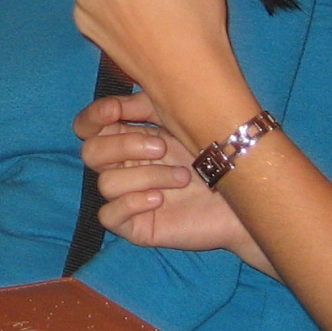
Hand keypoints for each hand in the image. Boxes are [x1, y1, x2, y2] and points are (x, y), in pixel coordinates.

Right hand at [75, 92, 273, 267]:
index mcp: (128, 139)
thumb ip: (145, 106)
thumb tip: (115, 104)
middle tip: (163, 147)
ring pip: (106, 183)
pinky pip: (108, 215)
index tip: (116, 111)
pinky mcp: (135, 225)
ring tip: (182, 177)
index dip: (93, 117)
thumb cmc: (216, 154)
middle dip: (125, 145)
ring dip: (146, 175)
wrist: (244, 193)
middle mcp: (124, 167)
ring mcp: (127, 197)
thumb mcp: (179, 119)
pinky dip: (132, 202)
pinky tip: (160, 199)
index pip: (87, 127)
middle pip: (91, 153)